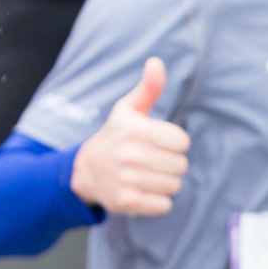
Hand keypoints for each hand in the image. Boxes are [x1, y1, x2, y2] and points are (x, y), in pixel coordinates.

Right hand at [70, 56, 191, 215]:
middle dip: (173, 165)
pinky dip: (159, 201)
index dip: (176, 143)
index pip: (182, 142)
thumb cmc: (115, 136)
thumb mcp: (128, 110)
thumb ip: (148, 88)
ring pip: (174, 186)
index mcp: (136, 130)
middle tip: (156, 162)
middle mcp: (130, 154)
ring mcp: (127, 180)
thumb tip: (157, 63)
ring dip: (166, 183)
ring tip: (150, 176)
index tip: (163, 143)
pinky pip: (163, 205)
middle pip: (180, 165)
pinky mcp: (127, 202)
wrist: (85, 170)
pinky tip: (145, 191)